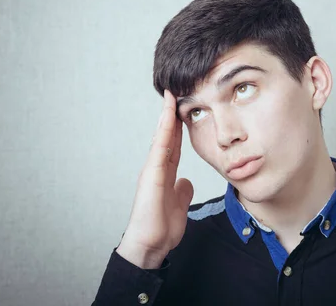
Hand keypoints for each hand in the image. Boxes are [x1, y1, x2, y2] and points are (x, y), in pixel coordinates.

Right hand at [116, 89, 193, 268]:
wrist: (150, 244)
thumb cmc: (161, 226)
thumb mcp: (178, 203)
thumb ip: (181, 190)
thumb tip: (186, 181)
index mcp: (164, 172)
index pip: (173, 143)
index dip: (178, 125)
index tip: (184, 107)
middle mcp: (157, 167)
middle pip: (167, 135)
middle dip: (172, 114)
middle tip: (177, 92)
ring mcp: (152, 169)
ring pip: (162, 137)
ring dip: (166, 116)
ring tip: (171, 95)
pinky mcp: (151, 175)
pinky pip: (159, 148)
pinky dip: (163, 131)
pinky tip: (168, 117)